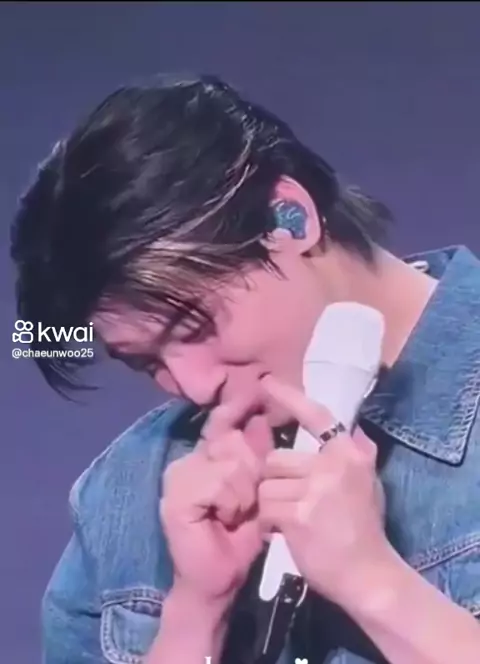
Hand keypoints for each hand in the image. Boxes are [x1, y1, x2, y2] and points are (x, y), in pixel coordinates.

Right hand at [160, 400, 272, 607]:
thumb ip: (254, 456)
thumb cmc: (238, 537)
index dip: (238, 406)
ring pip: (228, 462)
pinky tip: (224, 518)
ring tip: (236, 513)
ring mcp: (177, 477)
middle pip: (230, 440)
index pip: (220, 422)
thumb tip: (262, 418)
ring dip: (243, 492)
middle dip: (251, 469)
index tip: (258, 389)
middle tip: (246, 501)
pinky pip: (219, 482)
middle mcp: (186, 461)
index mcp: (204, 458)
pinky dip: (231, 502)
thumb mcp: (253, 490)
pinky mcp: (175, 498)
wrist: (217, 579)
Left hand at [258, 375, 390, 609]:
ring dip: (270, 505)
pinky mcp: (299, 514)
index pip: (316, 415)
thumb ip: (357, 457)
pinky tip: (284, 534)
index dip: (288, 397)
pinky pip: (265, 508)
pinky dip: (268, 524)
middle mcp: (333, 464)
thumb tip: (356, 431)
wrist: (370, 575)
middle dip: (275, 481)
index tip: (265, 382)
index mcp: (349, 453)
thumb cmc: (366, 530)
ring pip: (266, 485)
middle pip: (276, 458)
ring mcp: (316, 489)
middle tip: (290, 503)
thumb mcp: (369, 485)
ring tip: (290, 522)